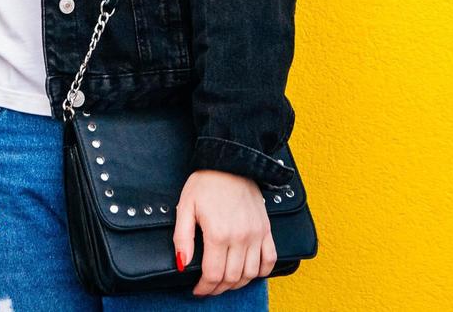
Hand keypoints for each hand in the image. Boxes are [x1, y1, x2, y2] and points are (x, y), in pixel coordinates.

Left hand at [172, 169, 276, 295]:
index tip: (198, 290)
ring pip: (250, 273)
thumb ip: (182, 238)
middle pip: (232, 277)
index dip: (204, 287)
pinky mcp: (266, 229)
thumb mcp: (185, 207)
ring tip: (225, 282)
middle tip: (209, 288)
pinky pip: (270, 259)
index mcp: (218, 233)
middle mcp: (240, 237)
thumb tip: (182, 263)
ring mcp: (256, 234)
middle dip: (219, 288)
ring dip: (238, 283)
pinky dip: (261, 272)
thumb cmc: (205, 183)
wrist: (231, 162)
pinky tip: (250, 273)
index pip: (213, 274)